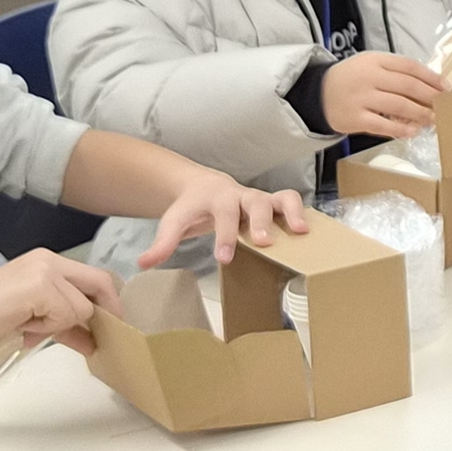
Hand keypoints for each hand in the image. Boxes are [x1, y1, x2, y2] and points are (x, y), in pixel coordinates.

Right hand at [0, 245, 125, 354]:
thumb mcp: (34, 319)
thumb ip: (63, 323)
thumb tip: (93, 341)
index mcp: (48, 262)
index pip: (95, 277)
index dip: (107, 302)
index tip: (110, 326)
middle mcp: (50, 260)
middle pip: (101, 282)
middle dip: (106, 312)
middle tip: (99, 338)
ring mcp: (45, 270)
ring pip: (82, 307)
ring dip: (61, 326)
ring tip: (30, 328)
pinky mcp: (39, 286)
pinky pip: (65, 315)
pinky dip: (48, 328)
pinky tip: (24, 326)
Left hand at [146, 168, 309, 262]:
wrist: (204, 186)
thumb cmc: (191, 209)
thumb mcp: (174, 221)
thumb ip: (162, 243)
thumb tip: (143, 264)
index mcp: (216, 198)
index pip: (221, 215)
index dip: (224, 235)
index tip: (224, 258)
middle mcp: (241, 195)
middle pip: (255, 202)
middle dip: (260, 222)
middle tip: (263, 243)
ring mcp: (260, 198)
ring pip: (281, 197)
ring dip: (291, 212)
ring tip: (299, 232)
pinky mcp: (274, 204)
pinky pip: (292, 201)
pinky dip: (301, 213)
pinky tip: (308, 232)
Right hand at [320, 52, 446, 138]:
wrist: (317, 94)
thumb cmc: (352, 79)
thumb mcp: (370, 65)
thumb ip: (394, 71)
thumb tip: (428, 85)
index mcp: (375, 60)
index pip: (409, 66)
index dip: (430, 77)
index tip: (445, 87)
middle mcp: (369, 77)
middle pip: (408, 86)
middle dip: (430, 97)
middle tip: (444, 106)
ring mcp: (361, 98)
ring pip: (398, 105)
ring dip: (420, 114)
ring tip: (433, 119)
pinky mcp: (355, 119)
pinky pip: (382, 125)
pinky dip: (400, 129)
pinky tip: (412, 131)